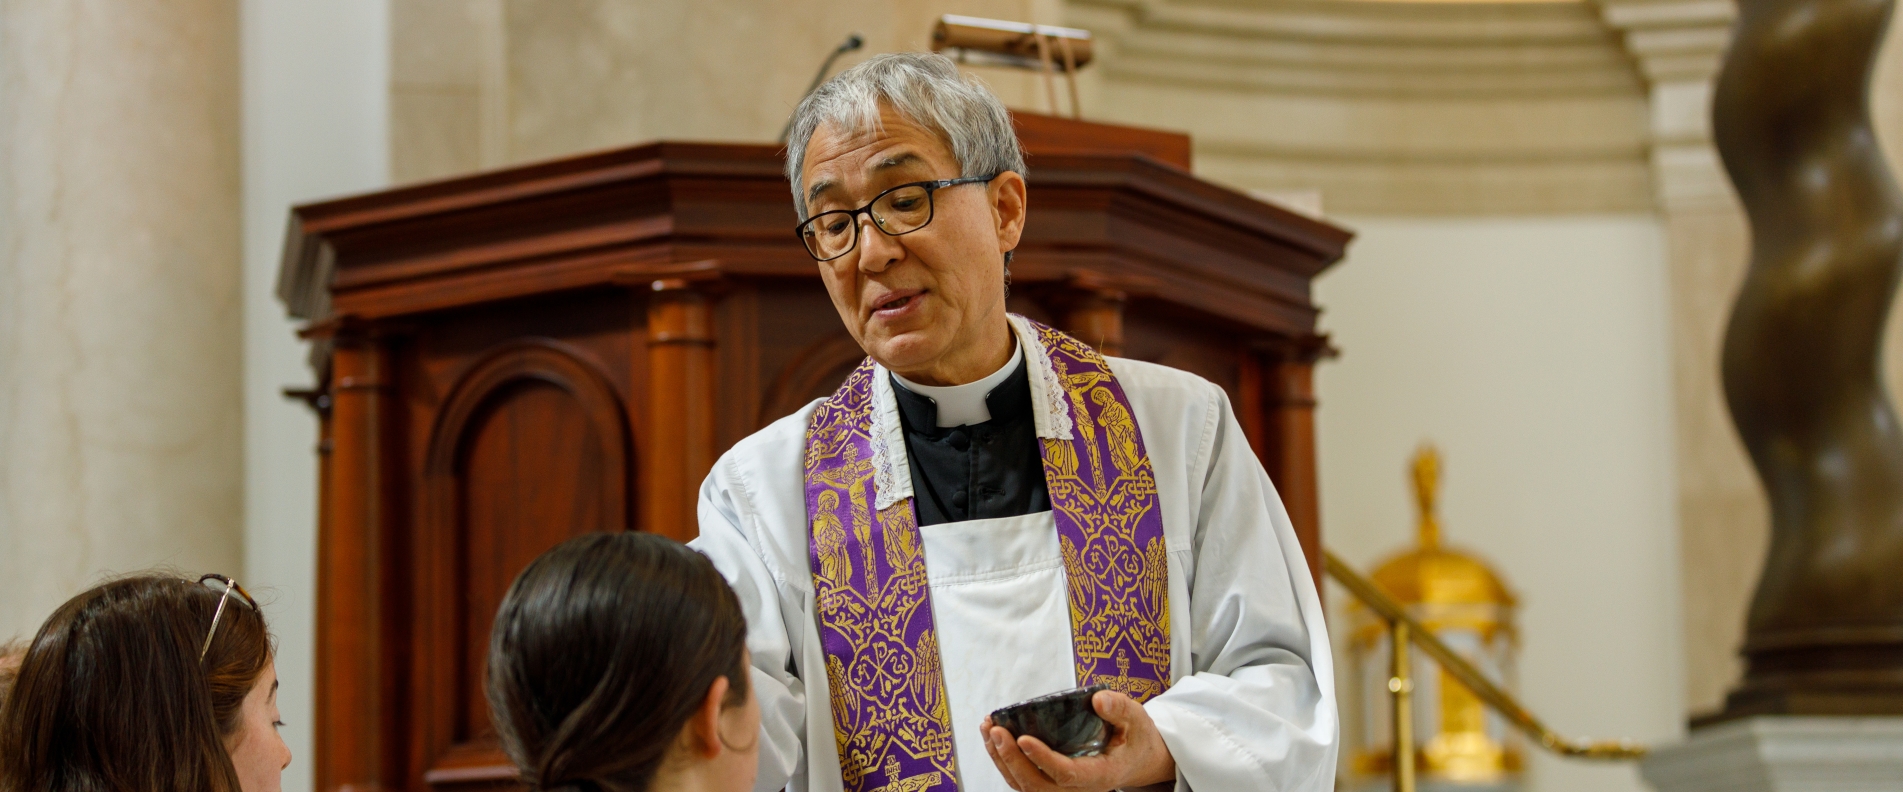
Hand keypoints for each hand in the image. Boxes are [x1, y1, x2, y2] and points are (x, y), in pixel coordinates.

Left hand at [979, 690, 1175, 791]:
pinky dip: (1004, 761)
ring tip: (989, 728)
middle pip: (1038, 786)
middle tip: (997, 730)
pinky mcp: (1052, 783)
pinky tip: (993, 738)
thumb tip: (1098, 699)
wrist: (1138, 760)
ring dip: (1002, 760)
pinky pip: (1023, 780)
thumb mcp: (1137, 719)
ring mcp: (1063, 789)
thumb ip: (1120, 709)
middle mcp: (1079, 789)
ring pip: (1026, 786)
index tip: (1024, 738)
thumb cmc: (1135, 738)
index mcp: (1101, 775)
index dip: (1043, 759)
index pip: (1067, 774)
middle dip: (1012, 760)